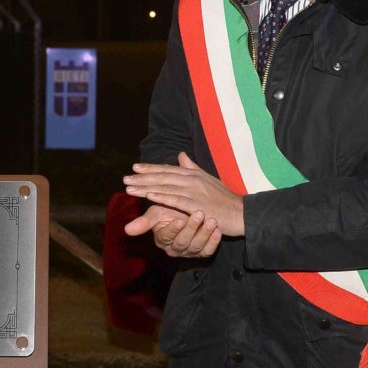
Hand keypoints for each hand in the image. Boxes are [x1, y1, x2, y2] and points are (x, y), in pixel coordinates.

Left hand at [123, 153, 244, 235]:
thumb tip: (181, 155)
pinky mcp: (197, 205)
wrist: (241, 212)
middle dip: (143, 177)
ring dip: (146, 187)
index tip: (135, 167)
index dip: (151, 168)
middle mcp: (192, 179)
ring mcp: (195, 191)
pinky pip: (176, 200)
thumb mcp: (208, 180)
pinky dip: (162, 196)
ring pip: (165, 187)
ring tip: (130, 188)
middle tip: (126, 178)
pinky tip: (149, 196)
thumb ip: (192, 168)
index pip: (168, 170)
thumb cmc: (224, 199)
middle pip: (163, 177)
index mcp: (194, 174)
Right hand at [124, 205, 222, 258]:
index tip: (179, 219)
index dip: (173, 229)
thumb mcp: (157, 213)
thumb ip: (144, 221)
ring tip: (212, 220)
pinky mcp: (204, 252)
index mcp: (163, 240)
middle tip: (199, 214)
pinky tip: (218, 230)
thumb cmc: (170, 210)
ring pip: (197, 246)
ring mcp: (191, 251)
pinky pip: (209, 250)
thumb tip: (125, 230)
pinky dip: (214, 241)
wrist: (190, 212)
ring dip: (205, 233)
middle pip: (183, 242)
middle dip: (191, 229)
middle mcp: (176, 248)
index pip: (167, 237)